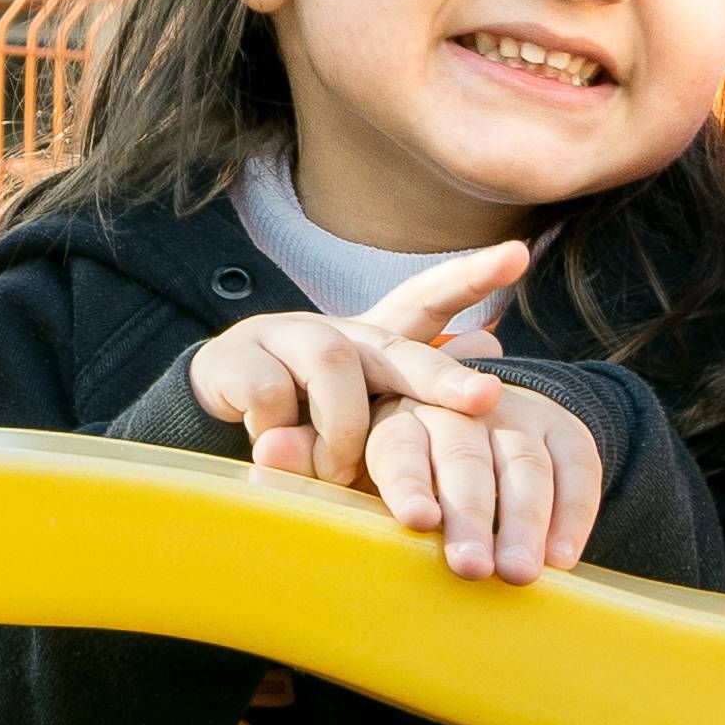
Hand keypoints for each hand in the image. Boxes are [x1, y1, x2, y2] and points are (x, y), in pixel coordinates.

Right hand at [185, 241, 529, 487]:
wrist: (206, 425)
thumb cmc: (301, 433)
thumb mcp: (361, 431)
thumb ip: (412, 402)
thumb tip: (492, 342)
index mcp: (370, 348)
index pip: (424, 302)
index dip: (469, 278)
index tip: (518, 255)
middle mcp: (334, 330)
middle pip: (392, 344)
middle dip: (442, 374)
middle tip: (487, 399)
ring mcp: (282, 336)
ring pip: (334, 362)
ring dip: (343, 427)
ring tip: (335, 469)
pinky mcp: (235, 356)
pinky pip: (273, 392)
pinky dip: (283, 432)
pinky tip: (273, 449)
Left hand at [358, 378, 618, 583]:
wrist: (488, 421)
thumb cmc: (425, 482)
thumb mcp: (388, 483)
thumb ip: (387, 513)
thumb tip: (383, 567)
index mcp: (401, 423)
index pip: (399, 450)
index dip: (408, 484)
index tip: (418, 519)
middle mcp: (458, 412)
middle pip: (463, 458)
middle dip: (470, 515)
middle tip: (471, 567)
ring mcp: (515, 415)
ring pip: (523, 463)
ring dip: (523, 522)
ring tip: (519, 573)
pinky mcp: (562, 427)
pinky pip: (575, 466)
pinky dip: (572, 515)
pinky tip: (561, 558)